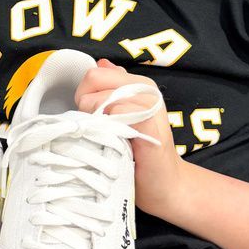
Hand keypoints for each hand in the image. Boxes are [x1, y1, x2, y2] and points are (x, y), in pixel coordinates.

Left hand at [75, 59, 185, 218]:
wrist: (164, 185)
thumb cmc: (139, 154)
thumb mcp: (124, 116)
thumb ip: (113, 89)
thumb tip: (101, 63)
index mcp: (137, 83)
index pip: (93, 74)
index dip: (84, 96)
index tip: (94, 118)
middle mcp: (144, 88)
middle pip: (92, 79)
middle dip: (86, 106)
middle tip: (100, 129)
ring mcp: (149, 104)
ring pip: (101, 98)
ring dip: (95, 121)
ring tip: (109, 139)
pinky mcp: (149, 123)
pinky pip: (118, 111)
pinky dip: (110, 127)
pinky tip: (117, 143)